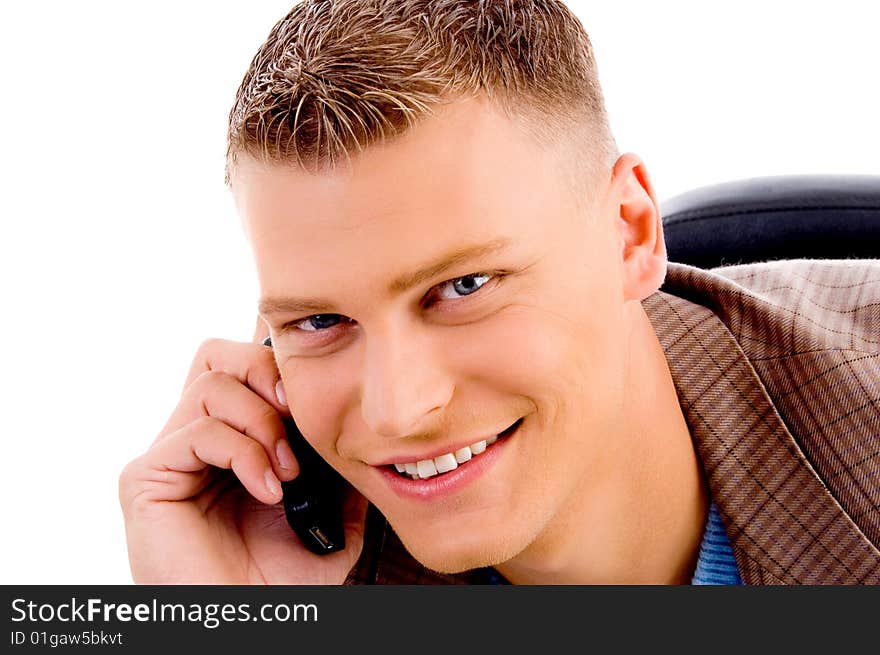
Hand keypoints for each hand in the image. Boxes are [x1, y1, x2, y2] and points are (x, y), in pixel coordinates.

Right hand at [118, 324, 366, 583]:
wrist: (243, 623)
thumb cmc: (278, 581)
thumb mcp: (331, 518)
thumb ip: (340, 470)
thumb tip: (358, 431)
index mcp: (232, 441)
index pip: (242, 368)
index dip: (278, 367)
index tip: (317, 395)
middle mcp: (197, 440)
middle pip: (217, 356)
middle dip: (264, 371)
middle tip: (296, 413)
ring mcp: (170, 456)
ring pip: (212, 384)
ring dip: (263, 422)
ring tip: (288, 472)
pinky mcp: (146, 478)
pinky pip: (199, 431)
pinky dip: (244, 453)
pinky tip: (269, 490)